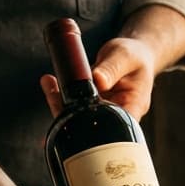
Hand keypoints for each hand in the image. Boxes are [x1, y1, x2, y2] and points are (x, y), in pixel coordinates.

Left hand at [37, 37, 157, 120]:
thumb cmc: (135, 56)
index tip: (77, 118)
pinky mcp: (90, 105)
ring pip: (78, 117)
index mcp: (133, 108)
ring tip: (49, 83)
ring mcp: (101, 112)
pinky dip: (60, 94)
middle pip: (91, 126)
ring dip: (60, 103)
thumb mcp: (125, 56)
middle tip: (55, 97)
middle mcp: (116, 116)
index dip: (95, 131)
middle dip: (70, 116)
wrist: (133, 53)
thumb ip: (112, 68)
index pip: (115, 129)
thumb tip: (98, 80)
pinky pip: (73, 104)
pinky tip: (49, 82)